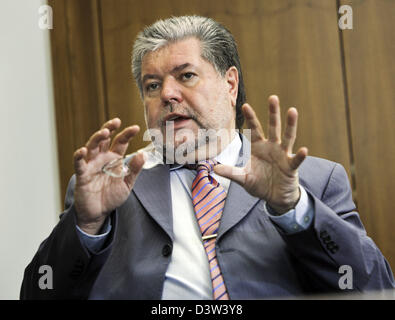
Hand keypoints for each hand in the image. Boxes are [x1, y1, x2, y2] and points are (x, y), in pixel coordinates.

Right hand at [73, 118, 144, 233]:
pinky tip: (83, 150)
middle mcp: (102, 158)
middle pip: (104, 139)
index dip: (127, 134)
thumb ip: (134, 170)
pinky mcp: (82, 175)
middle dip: (109, 129)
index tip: (135, 128)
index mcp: (114, 159)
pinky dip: (79, 156)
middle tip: (115, 121)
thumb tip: (143, 154)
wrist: (99, 213)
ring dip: (97, 138)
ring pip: (92, 147)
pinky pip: (79, 164)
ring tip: (104, 132)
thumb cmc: (112, 196)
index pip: (120, 142)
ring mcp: (91, 165)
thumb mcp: (127, 184)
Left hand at [214, 95, 307, 213]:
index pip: (254, 129)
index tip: (245, 105)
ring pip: (288, 137)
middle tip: (273, 97)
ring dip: (290, 124)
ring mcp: (283, 155)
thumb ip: (230, 172)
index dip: (250, 118)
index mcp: (258, 147)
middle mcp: (271, 147)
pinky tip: (303, 150)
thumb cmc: (259, 184)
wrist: (275, 197)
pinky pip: (295, 160)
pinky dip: (299, 156)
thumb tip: (214, 168)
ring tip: (292, 111)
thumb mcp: (243, 178)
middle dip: (272, 113)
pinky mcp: (291, 167)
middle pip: (272, 127)